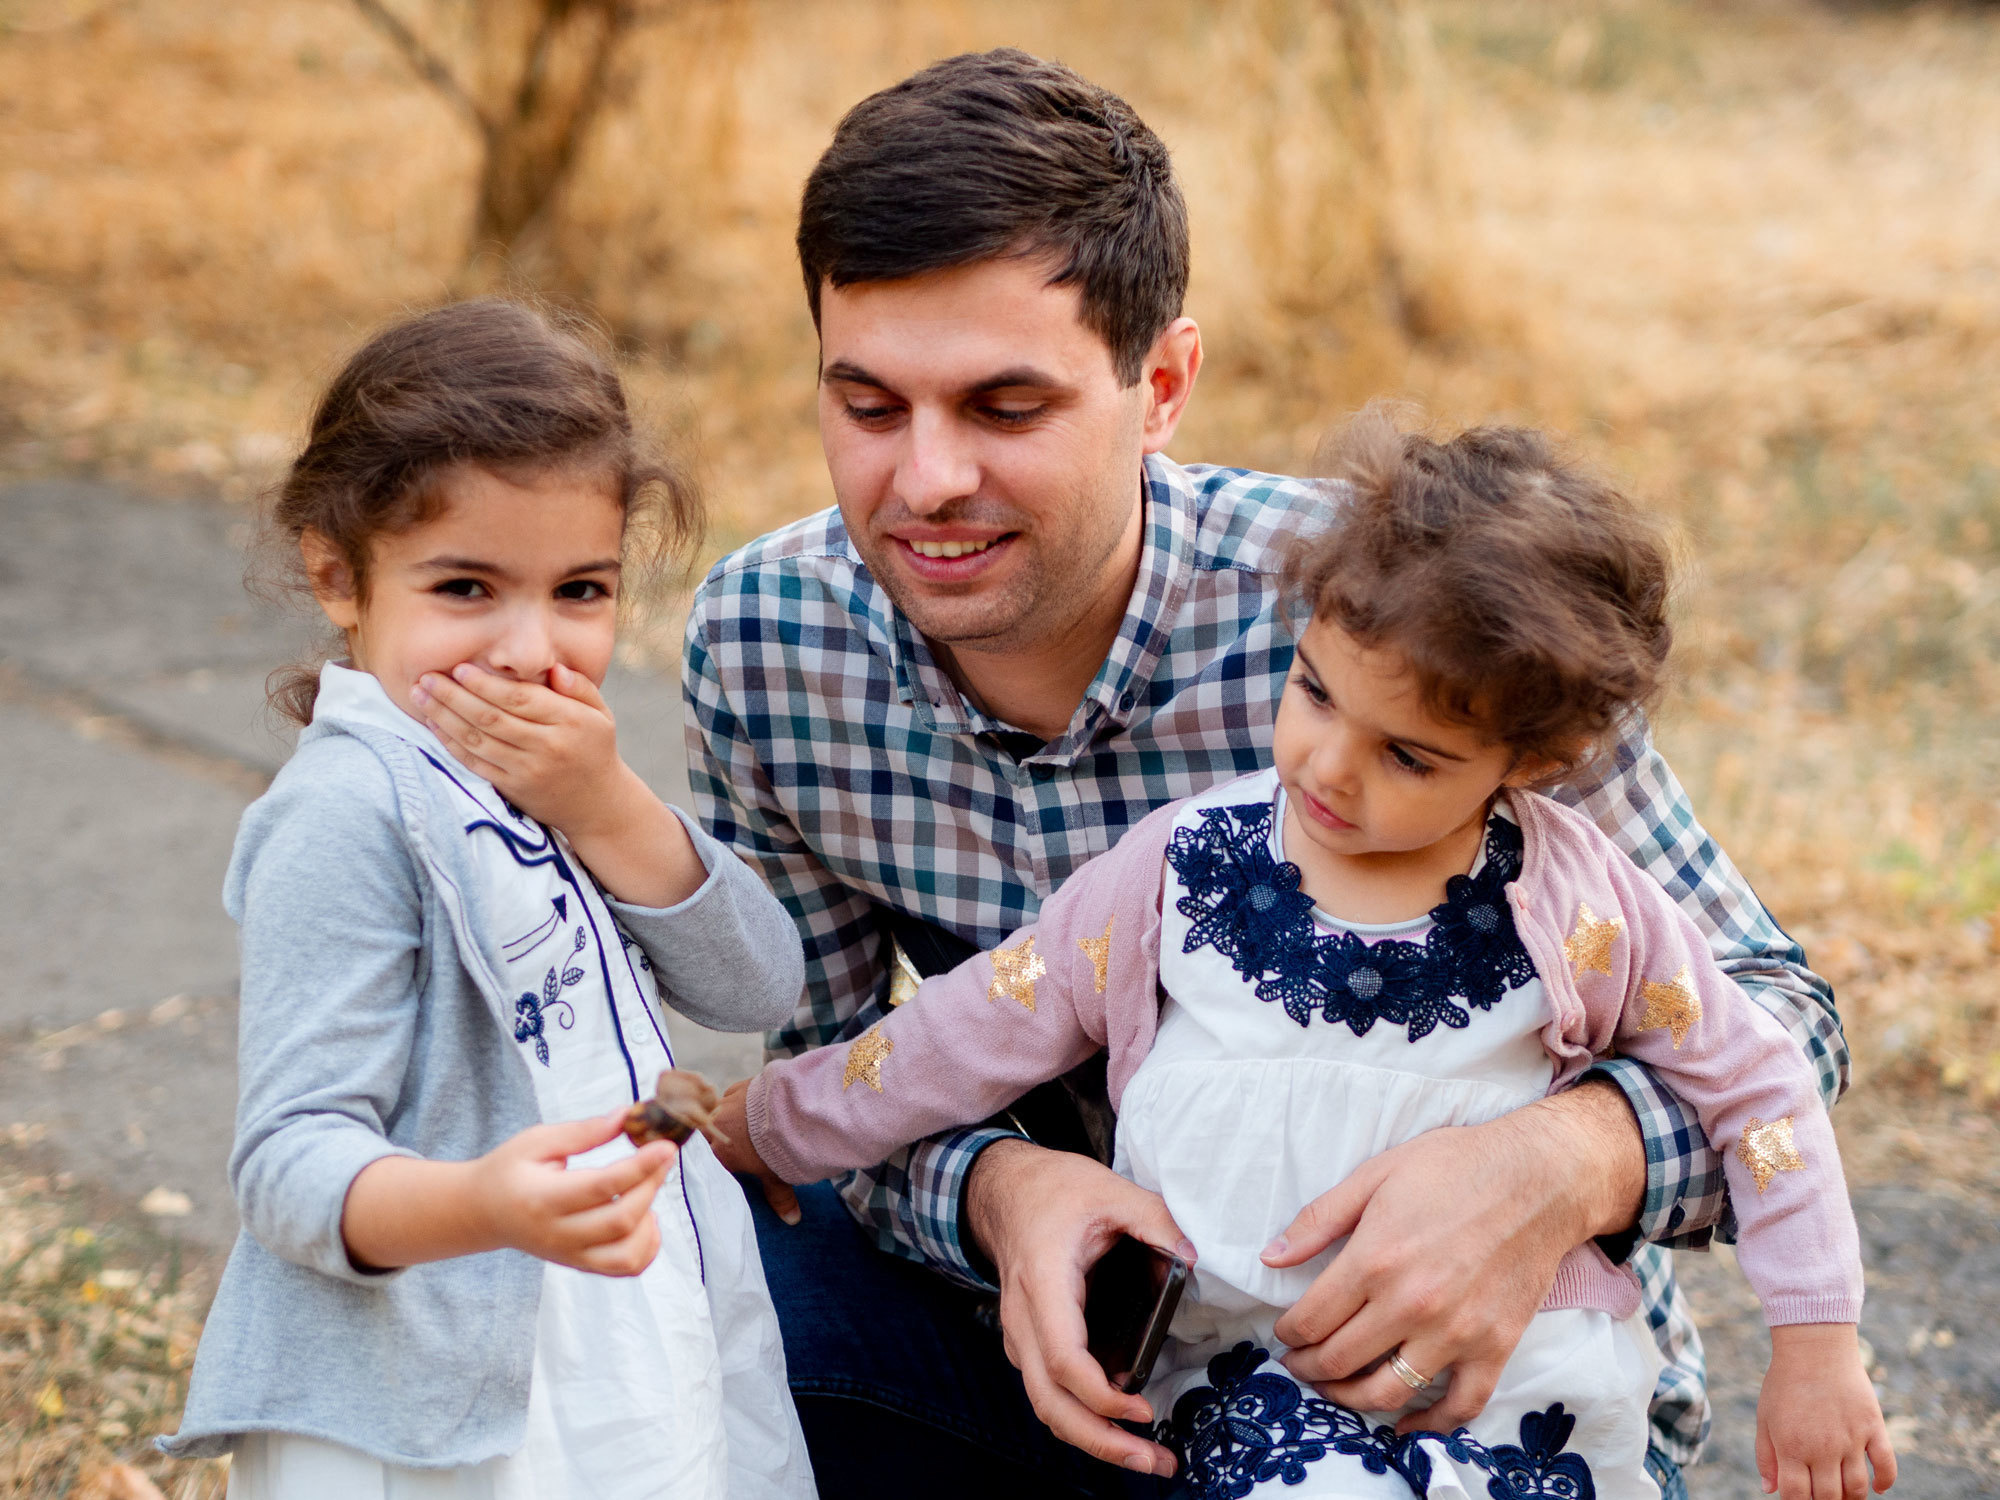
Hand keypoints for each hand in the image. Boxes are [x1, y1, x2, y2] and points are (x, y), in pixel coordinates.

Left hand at [414, 661, 705, 907]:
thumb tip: (554, 668)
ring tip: (420, 695)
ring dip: (444, 716)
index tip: (461, 668)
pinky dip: (451, 743)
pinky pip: (474, 763)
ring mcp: (527, 770)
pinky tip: (434, 724)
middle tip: (427, 677)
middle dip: (454, 695)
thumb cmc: (594, 750)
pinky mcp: (512, 788)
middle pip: (491, 717)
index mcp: (570, 722)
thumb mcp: (600, 715)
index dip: (487, 684)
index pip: (520, 698)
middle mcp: (548, 746)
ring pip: (477, 739)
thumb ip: (579, 687)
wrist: (597, 806)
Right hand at [474, 1110, 677, 1275]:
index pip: (603, 1187)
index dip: (641, 1166)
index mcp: (544, 1199)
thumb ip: (583, 1132)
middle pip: (621, 1220)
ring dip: (650, 1221)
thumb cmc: (508, 1171)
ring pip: (626, 1254)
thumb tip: (627, 1116)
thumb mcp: (536, 1142)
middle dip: (651, 1185)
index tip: (666, 1146)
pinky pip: (624, 1269)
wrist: (482, 1212)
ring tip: (646, 1189)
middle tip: (663, 1156)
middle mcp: (558, 1235)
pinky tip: (644, 1219)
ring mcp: (569, 1255)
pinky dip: (646, 1247)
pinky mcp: (579, 1265)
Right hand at [711, 1077, 801, 1224]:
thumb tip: (792, 1220)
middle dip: (706, 1138)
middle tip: (711, 1142)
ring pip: (714, 1112)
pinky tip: (743, 1103)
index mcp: (722, 1153)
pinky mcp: (740, 1087)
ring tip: (729, 1122)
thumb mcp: (778, 1175)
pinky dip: (734, 1099)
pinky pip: (730, 1094)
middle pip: (702, 1134)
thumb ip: (780, 1197)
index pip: (705, 1161)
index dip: (705, 1162)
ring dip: (721, 1118)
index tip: (704, 1164)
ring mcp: (727, 1105)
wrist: (787, 1109)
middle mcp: (718, 1128)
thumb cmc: (778, 1147)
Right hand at [965, 1139, 1194, 1478]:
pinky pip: (1048, 1392)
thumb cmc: (1055, 1190)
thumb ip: (1155, 1220)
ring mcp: (1021, 1335)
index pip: (1066, 1359)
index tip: (1144, 1410)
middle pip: (1049, 1403)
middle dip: (1101, 1442)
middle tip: (1154, 1462)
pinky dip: (1080, 1418)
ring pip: (1045, 1406)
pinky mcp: (1029, 1342)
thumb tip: (1192, 1258)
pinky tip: (1119, 1426)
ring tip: (1146, 1458)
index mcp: (1044, 1280)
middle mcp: (1025, 1317)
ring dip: (1092, 1440)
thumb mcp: (1110, 1189)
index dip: (1103, 1396)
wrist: (1004, 1189)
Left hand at [1264, 1082, 1643, 1431]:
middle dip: (1308, 1368)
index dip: (1288, 1333)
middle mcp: (1411, 1304)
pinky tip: (1404, 1422)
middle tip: (1298, 1364)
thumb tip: (1270, 1257)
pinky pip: (1459, 1405)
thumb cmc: (1454, 1167)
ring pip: (1388, 1391)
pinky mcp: (1495, 1346)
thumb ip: (1319, 1220)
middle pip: (1340, 1360)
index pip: (1311, 1319)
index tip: (1284, 1333)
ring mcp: (1456, 1332)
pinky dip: (1429, 1425)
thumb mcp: (1375, 1175)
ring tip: (1335, 1389)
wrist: (1538, 1178)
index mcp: (1375, 1260)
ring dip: (1350, 1399)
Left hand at [1758, 1325, 1895, 1498]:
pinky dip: (1885, 1482)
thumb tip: (1770, 1490)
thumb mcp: (1765, 1417)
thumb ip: (1766, 1455)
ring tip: (1845, 1494)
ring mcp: (1851, 1439)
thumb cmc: (1784, 1383)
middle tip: (1823, 1495)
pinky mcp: (1873, 1427)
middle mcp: (1822, 1448)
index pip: (1797, 1496)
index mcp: (1791, 1446)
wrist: (1814, 1347)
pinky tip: (1878, 1487)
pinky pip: (1887, 1466)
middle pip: (1829, 1497)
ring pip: (1857, 1489)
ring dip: (1852, 1498)